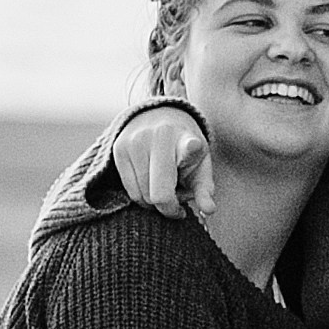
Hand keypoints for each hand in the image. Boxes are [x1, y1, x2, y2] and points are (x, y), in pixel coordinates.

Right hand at [114, 105, 212, 221]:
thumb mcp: (201, 165)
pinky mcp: (119, 149)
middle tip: (178, 200)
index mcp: (185, 139)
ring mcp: (135, 142)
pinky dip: (142, 197)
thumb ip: (205, 189)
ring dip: (155, 203)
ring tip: (165, 188)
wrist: (157, 117)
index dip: (190, 147)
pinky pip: (130, 191)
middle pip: (160, 194)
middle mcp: (158, 137)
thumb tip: (209, 211)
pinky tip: (150, 185)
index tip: (193, 145)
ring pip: (142, 196)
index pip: (188, 145)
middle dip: (170, 207)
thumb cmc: (184, 149)